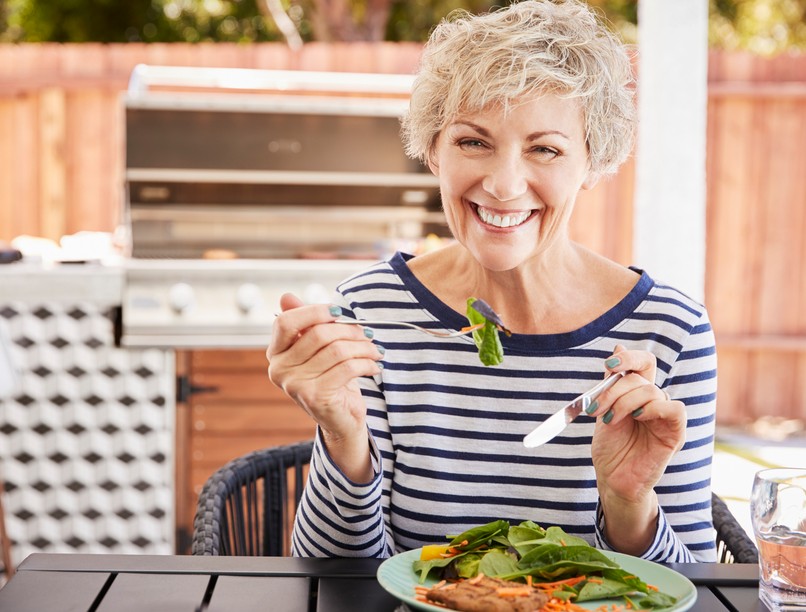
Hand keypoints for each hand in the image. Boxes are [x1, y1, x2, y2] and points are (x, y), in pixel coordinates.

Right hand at [266, 293, 383, 480]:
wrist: (340, 420)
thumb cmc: (330, 379)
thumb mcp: (317, 349)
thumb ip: (305, 324)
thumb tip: (287, 296)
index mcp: (276, 353)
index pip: (286, 322)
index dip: (314, 311)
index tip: (339, 312)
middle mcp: (279, 370)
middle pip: (317, 334)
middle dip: (349, 330)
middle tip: (368, 333)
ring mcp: (295, 385)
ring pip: (336, 350)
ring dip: (363, 347)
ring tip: (375, 350)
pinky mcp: (316, 397)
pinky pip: (347, 368)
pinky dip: (366, 364)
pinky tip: (374, 366)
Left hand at [588, 344, 685, 553]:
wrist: (612, 479)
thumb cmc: (610, 448)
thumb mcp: (604, 410)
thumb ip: (611, 382)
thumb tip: (618, 347)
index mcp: (637, 393)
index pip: (643, 362)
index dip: (629, 357)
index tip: (610, 364)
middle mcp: (653, 402)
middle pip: (642, 376)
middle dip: (615, 388)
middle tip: (597, 408)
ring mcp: (664, 417)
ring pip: (652, 391)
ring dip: (625, 401)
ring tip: (610, 420)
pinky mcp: (674, 434)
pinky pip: (675, 409)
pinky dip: (655, 408)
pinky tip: (638, 418)